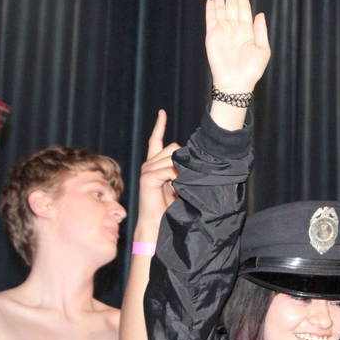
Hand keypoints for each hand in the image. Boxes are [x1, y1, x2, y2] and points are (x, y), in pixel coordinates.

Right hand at [137, 110, 178, 233]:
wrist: (157, 226)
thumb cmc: (170, 209)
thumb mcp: (179, 185)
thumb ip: (182, 170)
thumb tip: (191, 158)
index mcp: (154, 165)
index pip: (155, 140)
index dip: (159, 126)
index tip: (162, 112)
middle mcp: (148, 164)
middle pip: (173, 147)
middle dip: (184, 161)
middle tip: (182, 182)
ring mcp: (147, 170)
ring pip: (172, 156)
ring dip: (181, 172)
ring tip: (177, 188)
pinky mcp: (148, 178)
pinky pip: (169, 169)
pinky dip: (176, 178)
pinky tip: (175, 188)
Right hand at [205, 0, 269, 92]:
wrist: (236, 83)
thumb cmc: (251, 70)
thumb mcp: (263, 50)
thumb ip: (261, 31)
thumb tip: (260, 14)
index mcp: (247, 32)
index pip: (244, 10)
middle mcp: (234, 30)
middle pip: (232, 6)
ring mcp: (223, 32)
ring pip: (222, 10)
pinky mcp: (212, 37)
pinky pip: (211, 19)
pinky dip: (211, 10)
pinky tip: (212, 0)